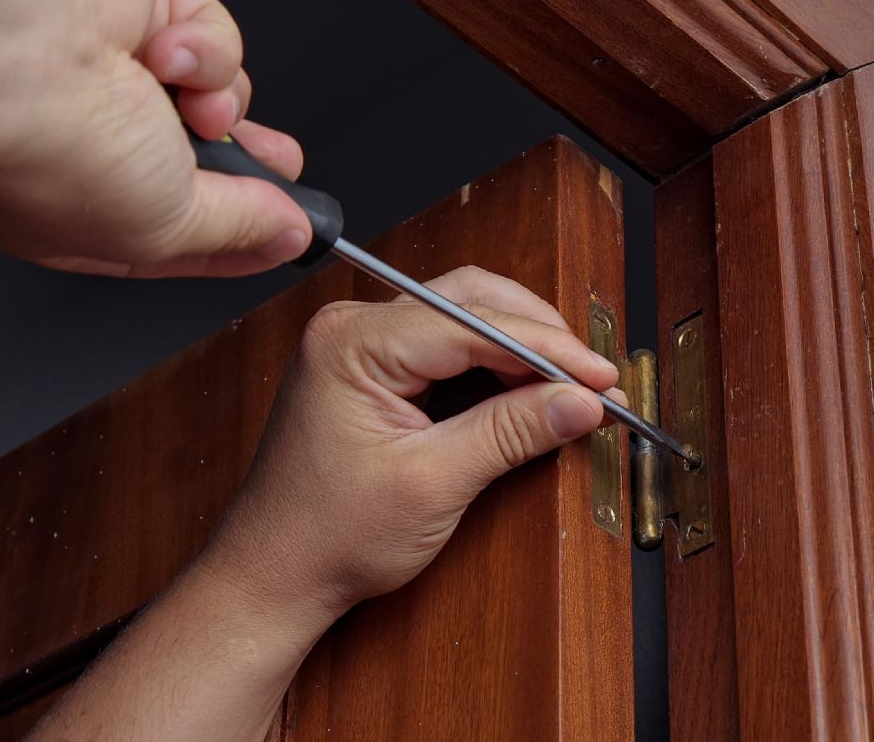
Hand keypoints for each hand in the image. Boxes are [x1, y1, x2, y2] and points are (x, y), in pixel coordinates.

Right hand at [0, 0, 310, 277]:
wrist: (18, 50)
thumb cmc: (57, 151)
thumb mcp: (166, 228)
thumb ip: (236, 229)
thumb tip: (287, 233)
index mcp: (79, 216)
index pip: (181, 235)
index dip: (240, 237)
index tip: (287, 236)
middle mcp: (95, 143)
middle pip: (206, 160)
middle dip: (251, 163)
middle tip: (280, 165)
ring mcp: (116, 73)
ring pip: (217, 94)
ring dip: (222, 102)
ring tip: (196, 107)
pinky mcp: (135, 12)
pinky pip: (209, 34)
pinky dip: (204, 46)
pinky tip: (168, 52)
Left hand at [199, 267, 623, 612]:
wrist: (273, 574)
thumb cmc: (326, 536)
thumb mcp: (433, 484)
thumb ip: (510, 433)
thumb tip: (580, 401)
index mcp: (354, 343)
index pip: (474, 322)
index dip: (548, 348)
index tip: (600, 378)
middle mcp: (353, 328)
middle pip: (472, 299)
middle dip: (540, 337)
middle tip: (593, 380)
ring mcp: (359, 344)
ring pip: (463, 316)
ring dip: (520, 347)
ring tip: (570, 387)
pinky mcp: (371, 368)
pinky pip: (445, 344)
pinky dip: (492, 363)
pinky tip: (526, 391)